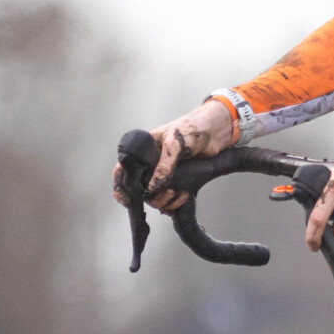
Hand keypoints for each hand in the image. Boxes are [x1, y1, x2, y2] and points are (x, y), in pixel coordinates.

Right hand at [119, 98, 235, 212]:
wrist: (214, 133)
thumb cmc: (191, 130)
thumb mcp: (175, 144)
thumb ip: (164, 165)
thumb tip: (153, 187)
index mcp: (143, 153)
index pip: (121, 171)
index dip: (120, 187)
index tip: (127, 200)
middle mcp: (150, 166)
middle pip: (139, 190)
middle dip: (150, 198)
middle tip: (165, 194)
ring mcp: (162, 175)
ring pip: (154, 198)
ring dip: (164, 201)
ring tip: (176, 193)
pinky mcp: (176, 182)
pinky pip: (169, 200)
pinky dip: (175, 203)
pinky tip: (184, 196)